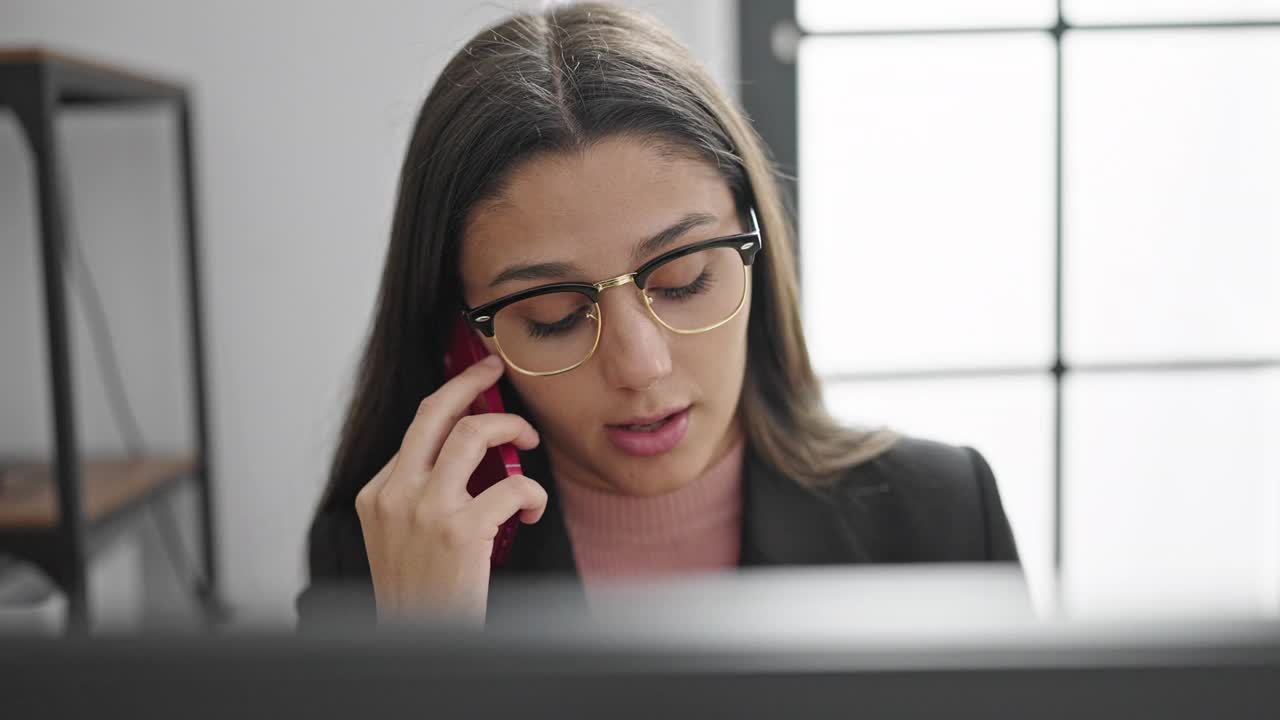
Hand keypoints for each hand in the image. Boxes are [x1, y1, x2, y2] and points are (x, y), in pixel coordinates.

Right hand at [354, 355, 545, 626]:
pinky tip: (531, 511)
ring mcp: (426, 511)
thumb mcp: (399, 539)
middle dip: (470, 381)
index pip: (417, 428)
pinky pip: (512, 487)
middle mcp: (395, 495)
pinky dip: (533, 494)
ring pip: (474, 434)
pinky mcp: (460, 532)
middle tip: (495, 371)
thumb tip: (463, 457)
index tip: (474, 383)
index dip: (450, 400)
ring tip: (528, 442)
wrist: (418, 645)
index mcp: (377, 495)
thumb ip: (419, 497)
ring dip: (511, 429)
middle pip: (436, 412)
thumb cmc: (418, 597)